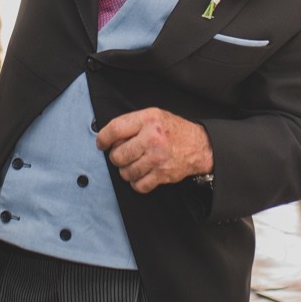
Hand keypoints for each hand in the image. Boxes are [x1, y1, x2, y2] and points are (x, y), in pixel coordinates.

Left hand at [96, 108, 213, 193]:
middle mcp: (153, 138)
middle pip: (118, 155)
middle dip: (116, 157)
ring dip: (126, 170)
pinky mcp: (162, 174)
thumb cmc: (172, 130)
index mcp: (148, 120)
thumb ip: (131, 124)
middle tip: (124, 154)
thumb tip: (108, 139)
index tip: (101, 144)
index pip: (115, 129)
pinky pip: (138, 185)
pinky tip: (141, 174)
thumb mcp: (152, 116)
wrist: (199, 145)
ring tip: (135, 163)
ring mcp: (158, 158)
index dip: (103, 138)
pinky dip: (136, 182)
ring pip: (126, 172)